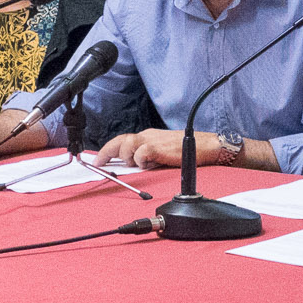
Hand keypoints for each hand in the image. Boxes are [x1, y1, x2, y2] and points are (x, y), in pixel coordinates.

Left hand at [100, 129, 215, 168]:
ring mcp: (152, 140)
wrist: (203, 146)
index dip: (108, 149)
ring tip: (137, 164)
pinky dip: (141, 161)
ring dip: (127, 157)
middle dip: (106, 152)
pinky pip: (141, 153)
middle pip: (120, 140)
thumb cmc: (185, 150)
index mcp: (147, 136)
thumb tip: (134, 166)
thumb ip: (147, 157)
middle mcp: (147, 136)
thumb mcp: (161, 153)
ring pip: (127, 144)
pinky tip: (149, 164)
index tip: (99, 160)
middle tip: (99, 163)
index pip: (122, 139)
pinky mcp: (158, 147)